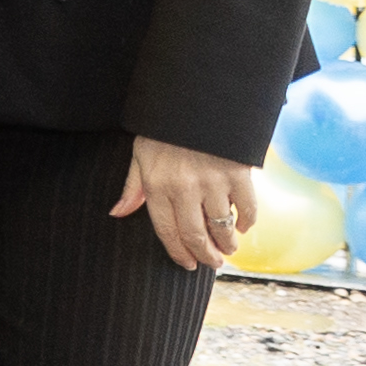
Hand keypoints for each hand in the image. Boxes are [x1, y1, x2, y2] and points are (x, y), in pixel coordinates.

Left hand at [117, 137, 252, 272]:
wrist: (195, 100)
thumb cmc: (163, 131)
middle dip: (205, 255)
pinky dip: (247, 222)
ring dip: (227, 243)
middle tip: (212, 263)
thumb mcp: (140, 155)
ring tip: (229, 249)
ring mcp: (213, 181)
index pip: (167, 231)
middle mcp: (184, 188)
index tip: (188, 265)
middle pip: (196, 235)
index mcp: (157, 186)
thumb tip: (117, 213)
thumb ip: (132, 188)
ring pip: (222, 226)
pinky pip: (248, 208)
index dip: (178, 253)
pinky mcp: (239, 173)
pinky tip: (243, 227)